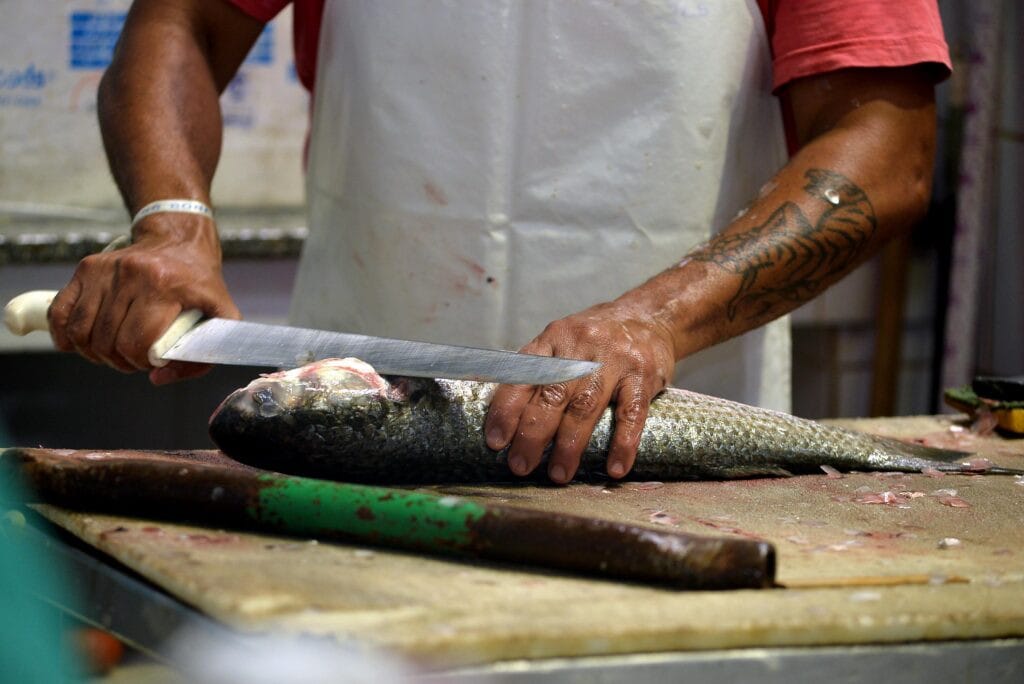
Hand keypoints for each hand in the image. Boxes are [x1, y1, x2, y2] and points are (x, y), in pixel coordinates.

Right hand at [47, 215, 238, 384]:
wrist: (178, 240)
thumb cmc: (199, 283)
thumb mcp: (220, 314)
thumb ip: (201, 354)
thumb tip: (158, 378)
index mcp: (165, 286)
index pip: (137, 341)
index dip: (141, 361)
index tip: (151, 361)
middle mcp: (132, 275)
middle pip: (108, 341)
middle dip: (121, 361)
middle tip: (134, 359)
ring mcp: (105, 270)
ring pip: (82, 332)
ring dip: (95, 353)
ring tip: (114, 352)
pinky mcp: (86, 268)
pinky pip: (61, 312)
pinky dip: (65, 335)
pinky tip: (78, 344)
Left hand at [484, 301, 676, 483]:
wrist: (649, 316)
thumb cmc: (596, 339)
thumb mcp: (562, 342)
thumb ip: (539, 371)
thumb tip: (506, 417)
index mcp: (554, 338)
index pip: (523, 375)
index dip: (506, 409)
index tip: (496, 440)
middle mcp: (582, 347)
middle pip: (552, 394)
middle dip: (532, 434)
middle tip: (521, 465)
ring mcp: (615, 360)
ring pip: (586, 406)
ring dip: (570, 445)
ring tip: (558, 474)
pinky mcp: (643, 375)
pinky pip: (632, 413)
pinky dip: (623, 443)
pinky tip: (615, 467)